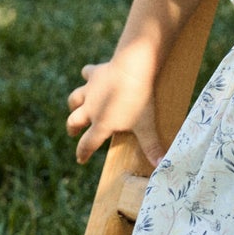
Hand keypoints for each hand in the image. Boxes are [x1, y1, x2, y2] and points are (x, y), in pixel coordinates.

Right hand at [66, 44, 163, 165]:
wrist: (132, 69)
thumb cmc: (139, 100)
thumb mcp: (146, 125)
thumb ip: (151, 146)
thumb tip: (161, 165)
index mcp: (102, 124)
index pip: (88, 143)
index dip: (83, 153)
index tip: (81, 159)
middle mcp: (91, 109)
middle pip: (74, 121)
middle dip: (72, 128)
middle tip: (73, 132)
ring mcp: (91, 90)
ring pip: (74, 99)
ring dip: (74, 104)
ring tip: (75, 107)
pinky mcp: (95, 73)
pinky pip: (87, 73)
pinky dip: (87, 75)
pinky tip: (89, 75)